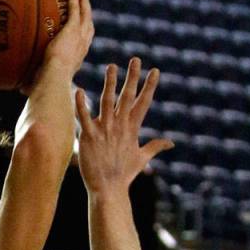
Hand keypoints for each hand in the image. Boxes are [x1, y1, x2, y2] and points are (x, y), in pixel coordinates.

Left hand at [36, 0, 93, 81]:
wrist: (54, 77)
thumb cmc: (47, 85)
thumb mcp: (40, 83)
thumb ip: (32, 84)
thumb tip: (20, 90)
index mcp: (76, 59)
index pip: (82, 44)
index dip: (82, 36)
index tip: (80, 30)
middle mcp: (81, 46)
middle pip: (88, 26)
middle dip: (87, 14)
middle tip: (85, 4)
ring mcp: (79, 36)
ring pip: (85, 15)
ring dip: (83, 2)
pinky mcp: (73, 29)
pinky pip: (75, 9)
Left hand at [76, 58, 168, 194]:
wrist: (108, 190)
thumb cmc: (124, 175)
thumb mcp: (142, 158)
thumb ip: (155, 147)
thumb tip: (171, 143)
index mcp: (132, 129)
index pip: (143, 103)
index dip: (149, 87)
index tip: (155, 71)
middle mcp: (120, 126)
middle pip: (128, 97)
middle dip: (133, 78)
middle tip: (136, 59)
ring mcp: (105, 130)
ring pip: (107, 101)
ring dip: (110, 83)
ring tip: (111, 66)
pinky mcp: (89, 137)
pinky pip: (84, 117)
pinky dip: (81, 104)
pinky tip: (78, 90)